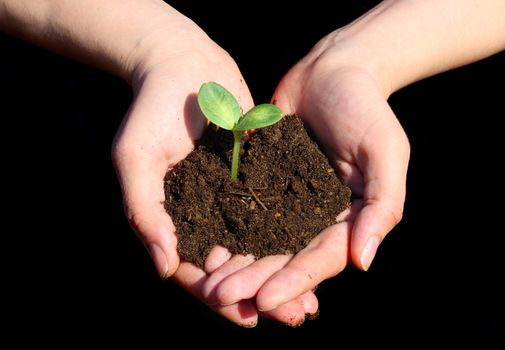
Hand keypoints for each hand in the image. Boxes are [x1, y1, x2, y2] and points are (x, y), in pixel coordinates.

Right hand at [111, 22, 318, 326]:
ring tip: (312, 297)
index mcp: (174, 220)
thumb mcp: (135, 159)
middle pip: (234, 265)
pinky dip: (292, 231)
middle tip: (296, 315)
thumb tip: (164, 268)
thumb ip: (145, 212)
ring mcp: (231, 197)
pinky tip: (317, 247)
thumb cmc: (149, 111)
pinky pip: (274, 209)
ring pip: (259, 244)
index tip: (249, 318)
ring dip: (283, 271)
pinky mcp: (254, 176)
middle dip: (263, 292)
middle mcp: (204, 215)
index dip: (221, 297)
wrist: (182, 65)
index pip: (195, 271)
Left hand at [199, 33, 409, 314]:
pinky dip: (225, 230)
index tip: (264, 301)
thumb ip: (382, 205)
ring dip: (235, 264)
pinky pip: (243, 211)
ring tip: (207, 282)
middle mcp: (316, 218)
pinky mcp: (263, 183)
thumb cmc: (366, 108)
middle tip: (221, 296)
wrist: (332, 70)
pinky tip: (203, 246)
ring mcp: (288, 202)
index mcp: (348, 219)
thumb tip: (363, 262)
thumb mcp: (385, 152)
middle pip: (284, 258)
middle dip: (254, 280)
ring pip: (260, 242)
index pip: (321, 259)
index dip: (293, 282)